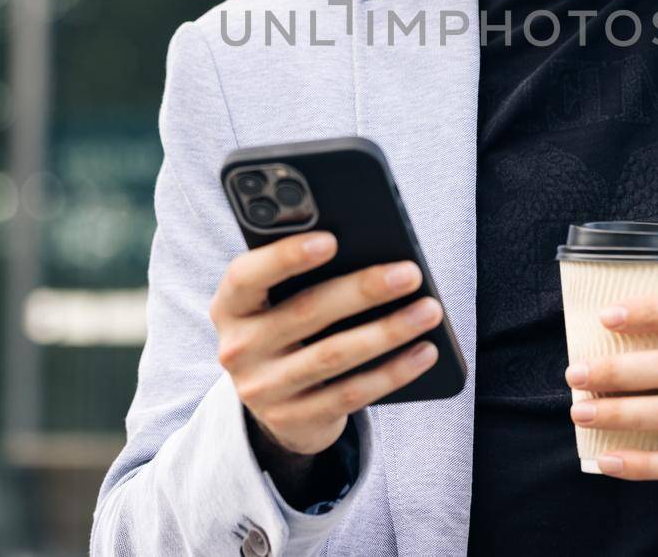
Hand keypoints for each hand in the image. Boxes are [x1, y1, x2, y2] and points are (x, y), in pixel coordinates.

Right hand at [210, 230, 442, 457]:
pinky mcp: (295, 419)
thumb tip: (368, 253)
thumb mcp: (275, 303)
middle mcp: (238, 349)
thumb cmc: (286, 327)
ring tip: (428, 310)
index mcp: (229, 307)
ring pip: (334, 355)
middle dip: (363, 290)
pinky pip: (352, 393)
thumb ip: (301, 277)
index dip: (285, 257)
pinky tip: (424, 351)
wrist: (276, 404)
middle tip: (409, 273)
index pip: (246, 276)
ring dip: (388, 330)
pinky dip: (393, 371)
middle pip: (305, 313)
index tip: (331, 239)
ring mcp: (264, 389)